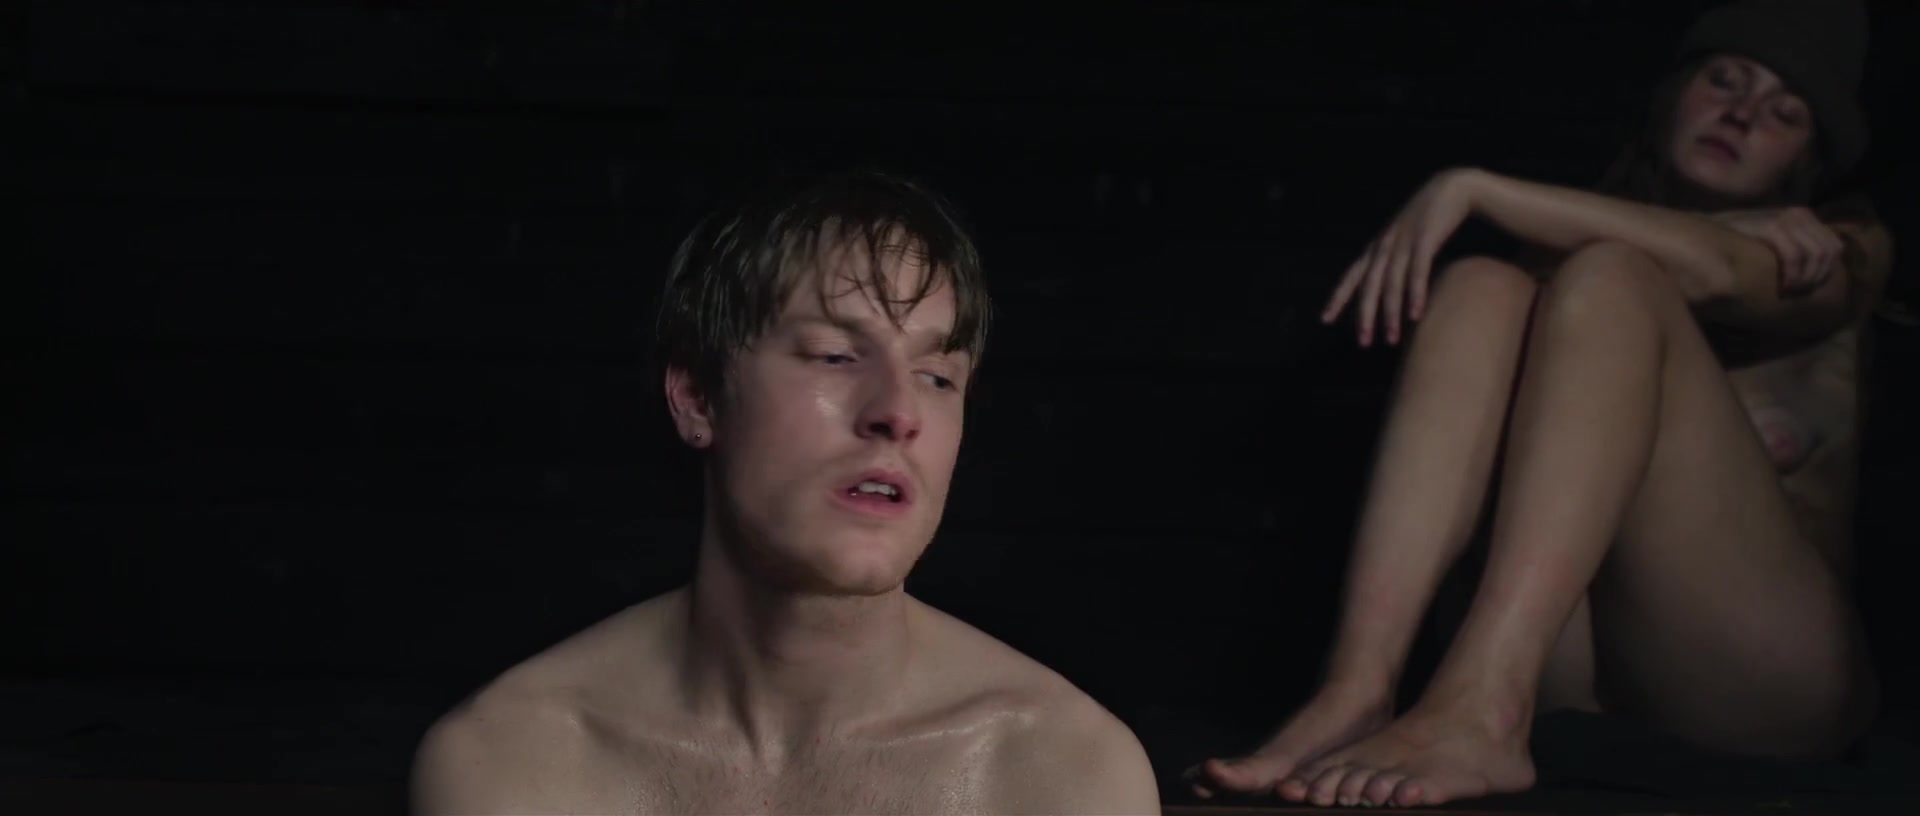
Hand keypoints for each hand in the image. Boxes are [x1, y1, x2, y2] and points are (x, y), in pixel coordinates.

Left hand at [1323, 168, 1482, 346]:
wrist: (1452, 188)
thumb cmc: (1427, 221)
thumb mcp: (1403, 240)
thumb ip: (1393, 263)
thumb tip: (1386, 291)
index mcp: (1377, 247)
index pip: (1351, 276)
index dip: (1338, 298)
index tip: (1324, 320)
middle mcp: (1385, 245)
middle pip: (1369, 285)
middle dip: (1364, 316)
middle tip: (1363, 342)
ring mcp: (1404, 241)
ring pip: (1391, 282)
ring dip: (1390, 313)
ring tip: (1391, 339)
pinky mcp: (1426, 238)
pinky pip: (1418, 270)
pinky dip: (1415, 293)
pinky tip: (1415, 314)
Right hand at [1712, 207, 1843, 295]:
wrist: (1705, 232)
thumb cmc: (1737, 242)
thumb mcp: (1770, 243)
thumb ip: (1794, 248)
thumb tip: (1817, 271)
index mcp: (1804, 216)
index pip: (1835, 246)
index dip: (1826, 271)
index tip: (1807, 287)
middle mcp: (1799, 214)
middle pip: (1829, 252)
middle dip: (1818, 277)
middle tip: (1797, 292)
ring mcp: (1787, 218)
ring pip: (1817, 255)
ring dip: (1807, 278)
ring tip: (1790, 290)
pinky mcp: (1772, 226)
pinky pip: (1796, 255)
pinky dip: (1794, 275)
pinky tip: (1783, 286)